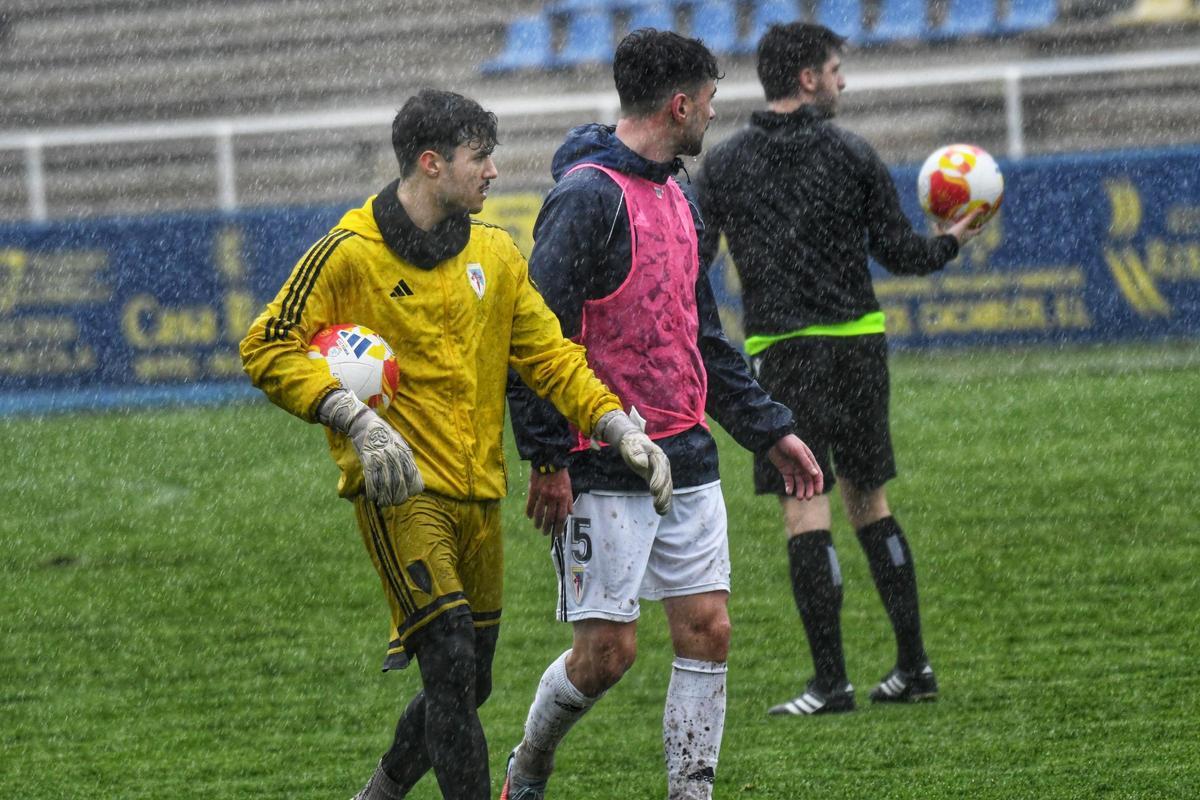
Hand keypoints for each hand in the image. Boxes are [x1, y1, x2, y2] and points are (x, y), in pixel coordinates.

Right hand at [318, 389, 423, 505]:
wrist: (363, 423)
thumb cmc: (382, 433)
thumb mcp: (398, 442)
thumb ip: (405, 456)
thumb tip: (411, 472)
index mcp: (404, 451)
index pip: (413, 474)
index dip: (413, 488)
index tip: (410, 495)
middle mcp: (394, 456)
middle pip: (400, 482)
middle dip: (399, 496)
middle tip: (395, 502)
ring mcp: (381, 457)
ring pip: (386, 483)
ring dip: (385, 497)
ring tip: (384, 503)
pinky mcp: (367, 459)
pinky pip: (371, 479)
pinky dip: (372, 491)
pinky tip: (372, 497)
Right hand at [526, 468, 572, 535]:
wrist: (550, 460)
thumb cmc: (561, 474)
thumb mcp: (568, 487)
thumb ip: (569, 501)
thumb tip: (571, 513)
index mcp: (563, 497)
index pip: (561, 517)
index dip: (559, 527)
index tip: (557, 534)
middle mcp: (553, 498)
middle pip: (550, 517)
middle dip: (547, 527)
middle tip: (545, 533)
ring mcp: (542, 495)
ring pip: (540, 513)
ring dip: (538, 522)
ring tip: (537, 527)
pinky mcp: (533, 490)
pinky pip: (531, 504)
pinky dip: (529, 511)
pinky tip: (529, 516)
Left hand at [595, 409, 672, 515]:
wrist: (634, 441)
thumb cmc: (632, 444)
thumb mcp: (632, 446)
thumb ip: (636, 453)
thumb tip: (643, 463)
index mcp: (658, 456)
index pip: (660, 470)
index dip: (658, 481)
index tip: (654, 491)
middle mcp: (663, 465)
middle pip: (666, 481)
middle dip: (663, 494)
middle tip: (657, 505)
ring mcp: (662, 472)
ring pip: (667, 488)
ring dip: (665, 500)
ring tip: (661, 511)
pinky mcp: (658, 479)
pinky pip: (664, 490)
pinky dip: (664, 500)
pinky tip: (662, 511)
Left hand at [767, 434, 823, 500]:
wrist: (773, 439)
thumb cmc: (788, 442)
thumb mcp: (798, 451)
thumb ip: (806, 462)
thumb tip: (815, 473)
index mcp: (809, 461)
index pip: (817, 474)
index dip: (819, 484)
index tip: (818, 492)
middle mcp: (803, 466)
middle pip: (809, 481)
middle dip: (809, 490)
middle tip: (808, 497)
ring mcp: (794, 469)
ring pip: (800, 483)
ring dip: (800, 491)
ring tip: (799, 497)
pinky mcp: (785, 471)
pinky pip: (789, 482)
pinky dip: (790, 487)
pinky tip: (789, 492)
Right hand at [937, 207, 985, 244]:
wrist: (944, 246)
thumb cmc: (956, 235)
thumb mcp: (964, 223)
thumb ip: (973, 216)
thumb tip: (982, 208)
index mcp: (968, 235)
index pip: (978, 231)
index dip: (982, 227)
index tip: (985, 223)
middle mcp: (962, 238)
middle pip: (966, 232)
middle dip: (967, 227)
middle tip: (967, 221)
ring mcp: (953, 240)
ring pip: (954, 232)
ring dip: (952, 227)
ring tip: (949, 220)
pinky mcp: (945, 241)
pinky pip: (943, 233)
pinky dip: (939, 228)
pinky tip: (935, 223)